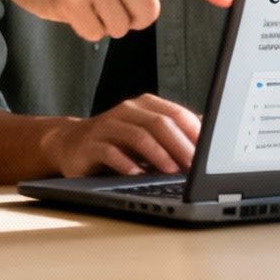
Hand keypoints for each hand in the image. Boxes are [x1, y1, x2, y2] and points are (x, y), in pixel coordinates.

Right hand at [41, 94, 202, 176]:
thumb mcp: (146, 137)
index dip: (194, 133)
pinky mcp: (91, 144)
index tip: (208, 153)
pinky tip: (137, 174)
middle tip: (194, 166)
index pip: (175, 113)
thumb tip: (208, 141)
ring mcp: (107, 125)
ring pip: (137, 135)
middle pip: (159, 123)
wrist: (70, 145)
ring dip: (158, 154)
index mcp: (144, 106)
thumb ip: (173, 136)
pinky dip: (126, 163)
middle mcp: (127, 111)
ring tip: (171, 170)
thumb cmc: (116, 143)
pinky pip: (110, 151)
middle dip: (180, 146)